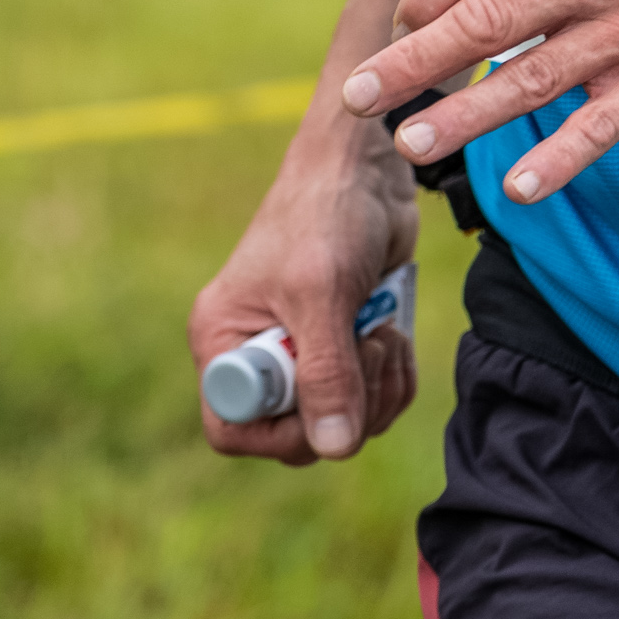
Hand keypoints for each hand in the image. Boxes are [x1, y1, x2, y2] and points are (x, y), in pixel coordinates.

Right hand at [191, 134, 419, 464]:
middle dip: (346, 405)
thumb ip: (326, 374)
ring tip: (381, 331)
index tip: (324, 396)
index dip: (281, 432)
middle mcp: (257, 353)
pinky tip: (392, 331)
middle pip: (298, 436)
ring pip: (345, 423)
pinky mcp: (346, 347)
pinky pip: (374, 400)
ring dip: (378, 387)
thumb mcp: (321, 293)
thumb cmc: (327, 213)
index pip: (231, 428)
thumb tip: (333, 448)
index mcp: (224, 339)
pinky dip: (394, 376)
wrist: (368, 170)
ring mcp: (305, 353)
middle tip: (366, 349)